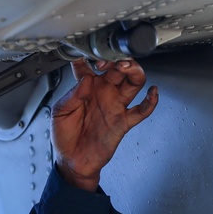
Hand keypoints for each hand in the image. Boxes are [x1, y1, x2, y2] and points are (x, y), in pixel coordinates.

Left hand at [52, 58, 157, 190]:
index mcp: (86, 88)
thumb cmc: (65, 136)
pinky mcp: (124, 122)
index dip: (90, 56)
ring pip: (133, 83)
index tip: (87, 53)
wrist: (73, 161)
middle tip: (111, 60)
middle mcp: (103, 93)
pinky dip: (150, 101)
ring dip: (134, 72)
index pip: (90, 65)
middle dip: (117, 60)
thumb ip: (72, 95)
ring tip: (127, 68)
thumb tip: (86, 79)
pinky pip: (142, 110)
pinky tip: (153, 93)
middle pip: (118, 69)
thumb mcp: (59, 113)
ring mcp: (115, 106)